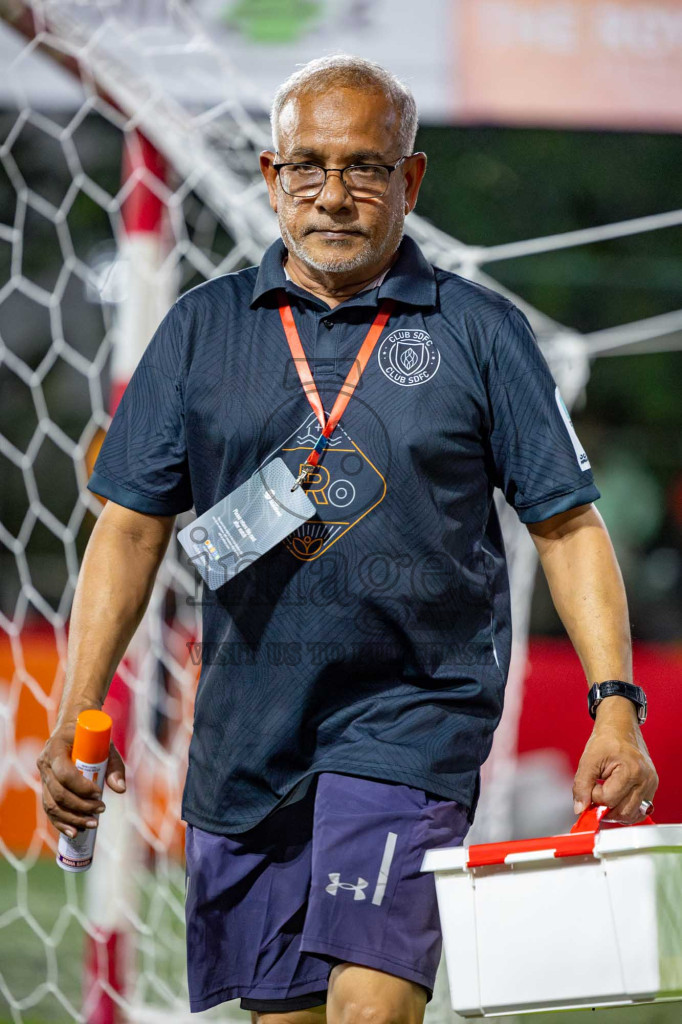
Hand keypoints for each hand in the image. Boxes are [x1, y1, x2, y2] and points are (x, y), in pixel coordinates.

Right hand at [37, 720, 126, 839]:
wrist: (73, 727)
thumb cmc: (92, 736)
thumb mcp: (105, 746)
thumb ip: (114, 766)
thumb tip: (121, 789)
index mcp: (56, 749)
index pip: (64, 773)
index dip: (81, 787)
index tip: (99, 793)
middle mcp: (45, 763)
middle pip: (58, 792)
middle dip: (80, 806)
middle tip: (101, 810)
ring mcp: (43, 776)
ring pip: (52, 804)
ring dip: (72, 818)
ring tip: (92, 824)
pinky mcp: (46, 787)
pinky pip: (50, 808)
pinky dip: (61, 823)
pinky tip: (74, 832)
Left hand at [572, 696, 657, 823]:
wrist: (621, 728)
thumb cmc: (606, 740)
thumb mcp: (588, 759)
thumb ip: (581, 785)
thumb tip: (579, 809)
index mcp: (631, 770)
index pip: (608, 799)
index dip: (594, 796)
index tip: (591, 785)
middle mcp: (645, 780)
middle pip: (623, 812)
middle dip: (604, 808)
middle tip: (595, 795)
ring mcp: (651, 784)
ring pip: (632, 815)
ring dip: (615, 812)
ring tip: (605, 797)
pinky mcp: (651, 788)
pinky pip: (639, 810)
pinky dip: (625, 810)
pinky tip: (616, 800)